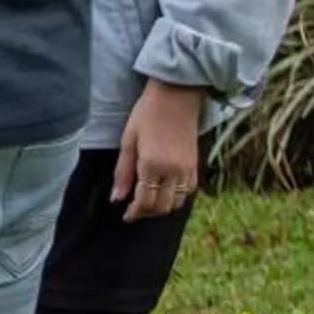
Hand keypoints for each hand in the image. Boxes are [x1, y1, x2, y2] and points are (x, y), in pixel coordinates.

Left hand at [111, 80, 206, 222]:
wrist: (176, 96)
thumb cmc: (146, 115)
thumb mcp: (128, 141)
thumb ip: (122, 172)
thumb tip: (116, 199)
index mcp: (152, 165)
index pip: (144, 201)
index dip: (134, 213)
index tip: (126, 216)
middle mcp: (173, 171)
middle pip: (162, 206)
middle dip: (147, 213)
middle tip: (134, 211)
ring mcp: (188, 169)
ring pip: (177, 202)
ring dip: (162, 207)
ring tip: (148, 203)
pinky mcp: (196, 164)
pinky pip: (189, 191)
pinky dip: (177, 198)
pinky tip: (165, 193)